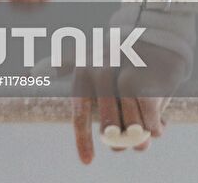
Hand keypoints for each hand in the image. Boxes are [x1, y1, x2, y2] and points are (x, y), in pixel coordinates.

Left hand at [71, 24, 190, 162]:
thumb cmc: (120, 50)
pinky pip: (150, 126)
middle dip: (118, 138)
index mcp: (85, 70)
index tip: (88, 162)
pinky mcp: (146, 87)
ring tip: (146, 128)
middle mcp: (101, 74)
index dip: (83, 139)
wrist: (156, 34)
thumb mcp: (89, 50)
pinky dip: (156, 128)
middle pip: (109, 128)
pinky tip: (160, 124)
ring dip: (141, 136)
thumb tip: (36, 71)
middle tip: (126, 138)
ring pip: (131, 130)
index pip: (80, 112)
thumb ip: (65, 62)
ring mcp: (124, 79)